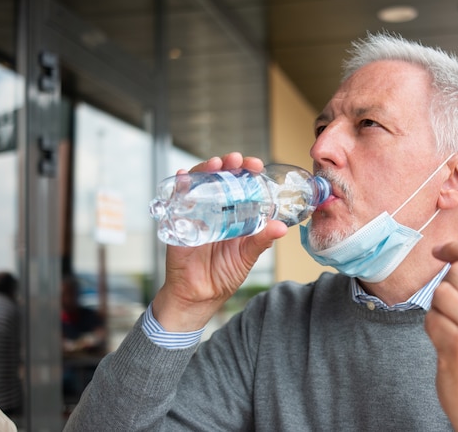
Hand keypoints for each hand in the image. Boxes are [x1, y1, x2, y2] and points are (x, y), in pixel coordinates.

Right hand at [152, 152, 287, 331]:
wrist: (198, 297)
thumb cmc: (223, 276)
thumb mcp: (247, 256)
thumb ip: (261, 241)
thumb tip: (281, 228)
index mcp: (234, 215)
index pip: (240, 186)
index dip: (246, 173)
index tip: (255, 165)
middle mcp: (215, 210)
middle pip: (219, 179)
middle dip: (228, 165)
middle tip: (236, 160)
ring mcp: (195, 213)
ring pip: (199, 184)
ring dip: (205, 170)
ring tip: (216, 164)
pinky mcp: (178, 221)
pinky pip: (176, 199)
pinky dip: (179, 185)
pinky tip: (184, 176)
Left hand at [425, 241, 457, 430]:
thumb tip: (451, 251)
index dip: (457, 247)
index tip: (440, 250)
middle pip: (457, 272)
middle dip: (447, 285)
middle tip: (454, 310)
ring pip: (440, 292)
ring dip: (438, 308)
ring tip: (452, 326)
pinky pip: (430, 317)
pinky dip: (432, 327)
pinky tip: (446, 343)